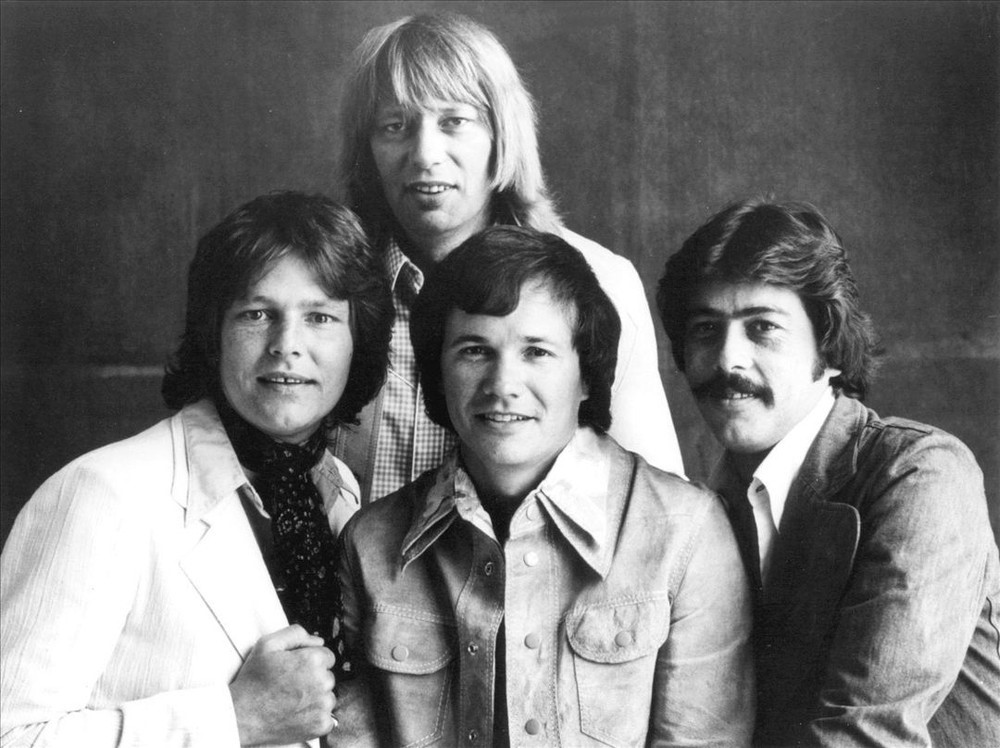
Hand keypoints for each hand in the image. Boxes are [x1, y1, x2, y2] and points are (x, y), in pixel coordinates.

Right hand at [230, 624, 336, 745]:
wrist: (241, 716)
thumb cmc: (253, 681)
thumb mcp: (267, 645)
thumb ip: (296, 634)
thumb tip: (318, 640)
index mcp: (313, 660)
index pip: (326, 656)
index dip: (310, 662)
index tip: (295, 670)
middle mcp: (322, 682)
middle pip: (328, 676)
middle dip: (313, 679)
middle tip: (290, 686)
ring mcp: (323, 705)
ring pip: (327, 697)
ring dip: (315, 698)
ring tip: (291, 701)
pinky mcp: (321, 725)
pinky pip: (327, 718)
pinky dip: (315, 717)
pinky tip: (296, 714)